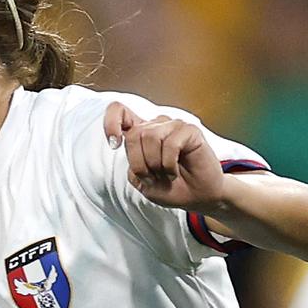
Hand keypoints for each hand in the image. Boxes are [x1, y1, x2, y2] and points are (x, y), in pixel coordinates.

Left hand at [104, 102, 224, 211]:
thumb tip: (129, 144)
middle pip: (133, 134)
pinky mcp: (189, 130)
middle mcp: (155, 126)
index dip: (111, 122)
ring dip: (154, 164)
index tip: (114, 144)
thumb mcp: (141, 182)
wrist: (196, 197)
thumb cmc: (170, 187)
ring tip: (166, 174)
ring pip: (150, 137)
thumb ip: (131, 165)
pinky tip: (174, 172)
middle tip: (152, 177)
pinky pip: (170, 143)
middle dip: (139, 163)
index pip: (119, 111)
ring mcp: (173, 125)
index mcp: (140, 134)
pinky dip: (169, 164)